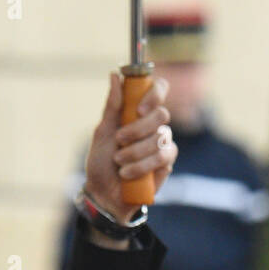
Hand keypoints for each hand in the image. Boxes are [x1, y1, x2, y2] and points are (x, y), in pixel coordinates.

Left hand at [84, 72, 176, 223]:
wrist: (104, 194)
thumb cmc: (101, 162)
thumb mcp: (102, 132)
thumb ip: (112, 106)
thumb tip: (114, 75)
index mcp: (139, 112)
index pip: (159, 89)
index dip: (154, 94)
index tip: (138, 109)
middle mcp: (154, 124)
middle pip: (161, 114)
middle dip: (138, 129)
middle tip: (120, 140)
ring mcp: (163, 143)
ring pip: (160, 137)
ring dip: (135, 151)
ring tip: (119, 162)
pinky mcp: (167, 163)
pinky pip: (163, 156)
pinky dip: (142, 165)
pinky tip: (128, 173)